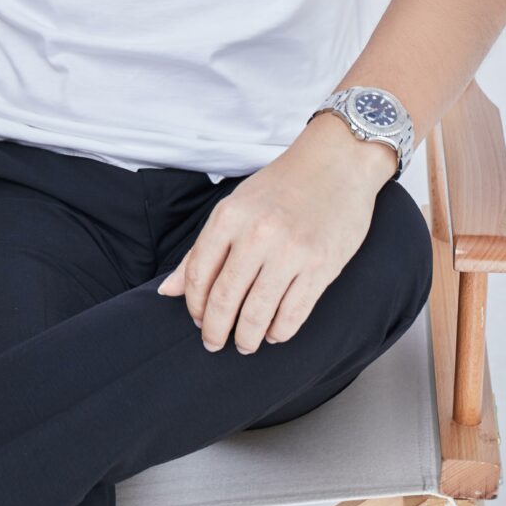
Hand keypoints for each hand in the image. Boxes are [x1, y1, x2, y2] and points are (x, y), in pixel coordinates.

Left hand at [156, 124, 390, 353]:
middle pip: (225, 300)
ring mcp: (291, 252)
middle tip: (214, 343)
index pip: (198, 275)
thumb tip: (168, 290)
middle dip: (215, 331)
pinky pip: (292, 315)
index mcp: (230, 216)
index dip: (194, 305)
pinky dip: (279, 332)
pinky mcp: (321, 267)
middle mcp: (258, 234)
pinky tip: (274, 332)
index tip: (198, 319)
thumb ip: (202, 249)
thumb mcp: (236, 205)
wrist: (337, 162)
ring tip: (245, 343)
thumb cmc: (282, 184)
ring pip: (258, 315)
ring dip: (247, 338)